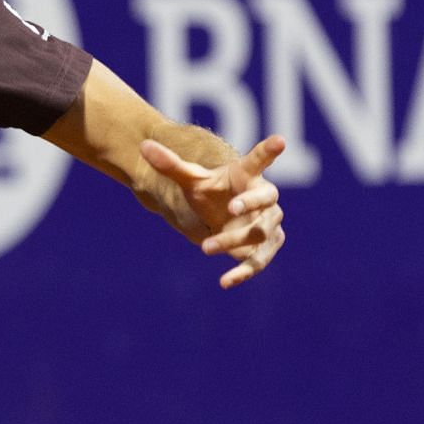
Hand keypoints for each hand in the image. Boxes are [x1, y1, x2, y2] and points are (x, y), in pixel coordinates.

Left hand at [140, 134, 287, 288]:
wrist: (220, 215)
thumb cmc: (210, 191)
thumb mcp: (189, 178)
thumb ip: (169, 164)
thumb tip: (143, 145)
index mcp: (247, 174)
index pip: (259, 159)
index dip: (268, 150)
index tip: (279, 141)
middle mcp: (265, 196)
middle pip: (265, 198)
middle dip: (250, 202)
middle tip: (231, 207)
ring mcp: (269, 222)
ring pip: (260, 231)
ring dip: (235, 239)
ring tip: (205, 246)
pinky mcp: (267, 246)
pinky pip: (259, 260)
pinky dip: (244, 272)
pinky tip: (224, 282)